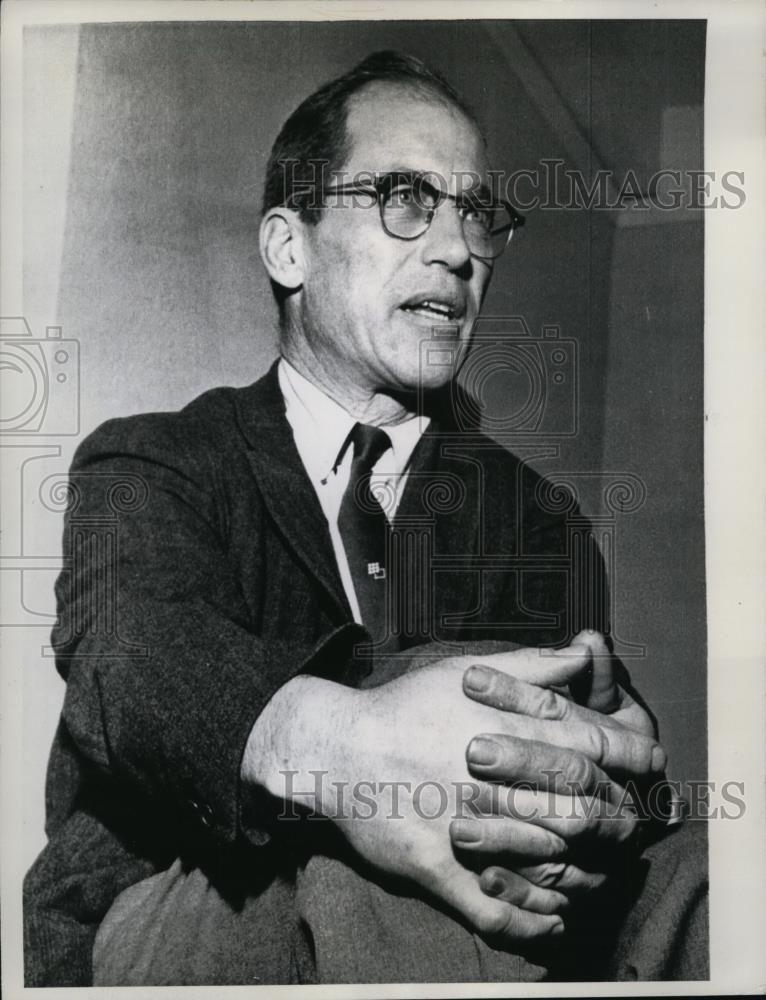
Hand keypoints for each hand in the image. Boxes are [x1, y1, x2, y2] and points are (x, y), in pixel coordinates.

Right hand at [242, 641, 646, 946]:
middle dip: (621, 815)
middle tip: (635, 819)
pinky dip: (534, 921)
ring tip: (605, 869)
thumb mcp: (466, 671)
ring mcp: (469, 829)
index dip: (633, 754)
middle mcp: (497, 781)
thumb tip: (585, 652)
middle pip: (585, 806)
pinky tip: (556, 919)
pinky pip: (498, 910)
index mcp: (508, 729)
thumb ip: (532, 665)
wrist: (339, 749)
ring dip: (588, 871)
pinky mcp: (440, 870)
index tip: (653, 762)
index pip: (594, 744)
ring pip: (552, 862)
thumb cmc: (405, 706)